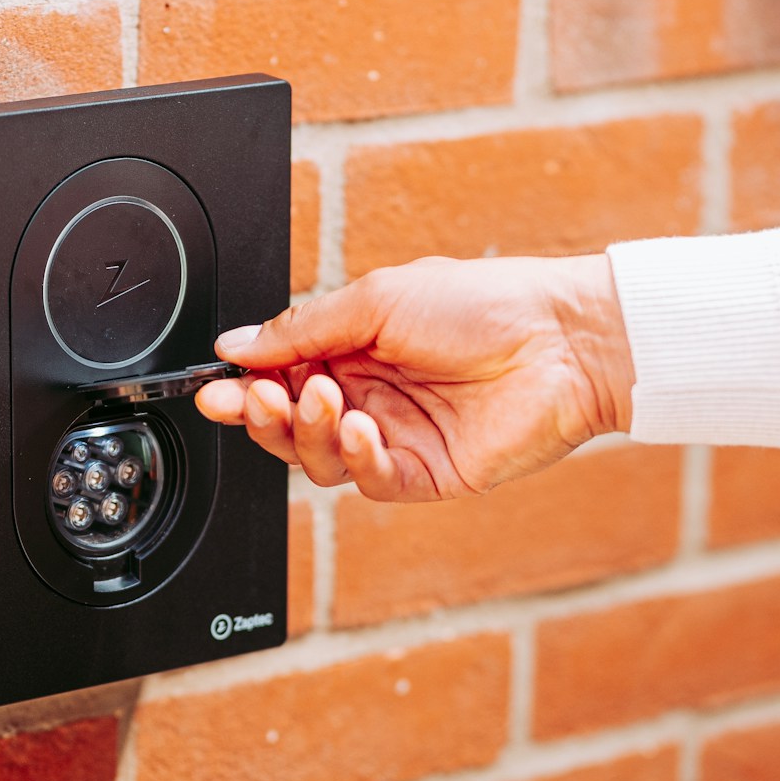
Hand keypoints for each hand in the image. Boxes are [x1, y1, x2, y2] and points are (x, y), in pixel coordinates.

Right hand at [194, 254, 633, 500]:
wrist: (561, 339)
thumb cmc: (485, 303)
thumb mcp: (377, 298)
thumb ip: (304, 328)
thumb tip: (239, 344)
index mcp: (353, 348)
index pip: (280, 377)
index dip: (245, 385)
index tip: (218, 383)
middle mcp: (369, 395)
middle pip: (289, 425)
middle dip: (261, 415)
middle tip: (253, 399)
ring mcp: (395, 438)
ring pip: (319, 459)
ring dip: (306, 432)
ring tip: (321, 399)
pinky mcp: (425, 474)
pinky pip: (369, 481)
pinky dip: (354, 458)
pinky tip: (360, 428)